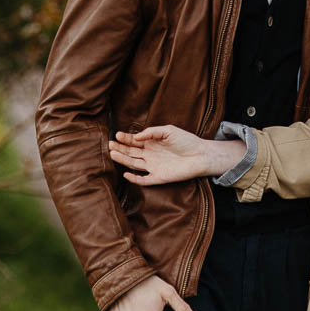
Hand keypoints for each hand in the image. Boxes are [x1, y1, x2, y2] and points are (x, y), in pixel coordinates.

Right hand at [109, 125, 245, 184]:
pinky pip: (143, 180)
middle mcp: (150, 154)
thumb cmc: (185, 140)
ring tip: (112, 154)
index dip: (125, 138)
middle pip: (131, 152)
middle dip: (120, 148)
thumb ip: (152, 132)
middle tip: (109, 145)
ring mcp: (153, 166)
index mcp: (152, 142)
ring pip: (134, 164)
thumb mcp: (168, 130)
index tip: (117, 135)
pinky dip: (134, 178)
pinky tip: (126, 174)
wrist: (200, 155)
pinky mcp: (158, 177)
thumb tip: (137, 136)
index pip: (134, 141)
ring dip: (123, 160)